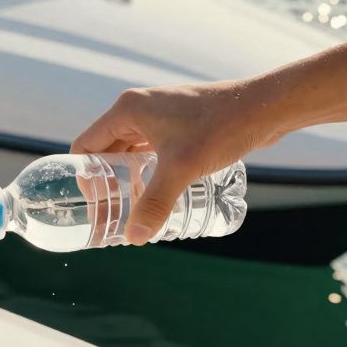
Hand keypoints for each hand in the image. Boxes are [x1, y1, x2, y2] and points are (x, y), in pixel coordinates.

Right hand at [70, 81, 283, 243]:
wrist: (263, 108)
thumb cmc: (220, 128)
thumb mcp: (181, 169)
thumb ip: (155, 203)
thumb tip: (134, 238)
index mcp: (127, 110)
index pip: (86, 145)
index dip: (83, 176)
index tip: (93, 203)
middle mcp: (139, 108)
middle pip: (107, 149)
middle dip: (107, 180)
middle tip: (110, 211)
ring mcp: (160, 114)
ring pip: (131, 150)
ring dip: (129, 176)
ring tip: (131, 205)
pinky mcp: (179, 122)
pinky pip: (152, 148)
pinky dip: (148, 168)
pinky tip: (158, 190)